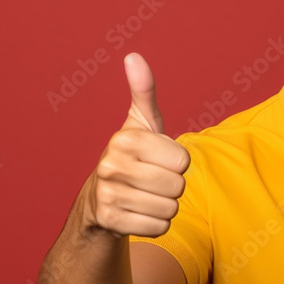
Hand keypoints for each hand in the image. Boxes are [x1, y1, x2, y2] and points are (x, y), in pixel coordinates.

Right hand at [83, 53, 190, 237]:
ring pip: (170, 208)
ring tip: (145, 196)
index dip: (177, 163)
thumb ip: (143, 90)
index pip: (183, 160)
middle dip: (172, 186)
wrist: (100, 199)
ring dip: (165, 205)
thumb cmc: (133, 156)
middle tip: (152, 181)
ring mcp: (107, 195)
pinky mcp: (109, 221)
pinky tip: (139, 213)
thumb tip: (134, 56)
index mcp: (125, 139)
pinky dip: (156, 223)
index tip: (157, 160)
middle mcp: (111, 165)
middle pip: (178, 186)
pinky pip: (160, 227)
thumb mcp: (141, 122)